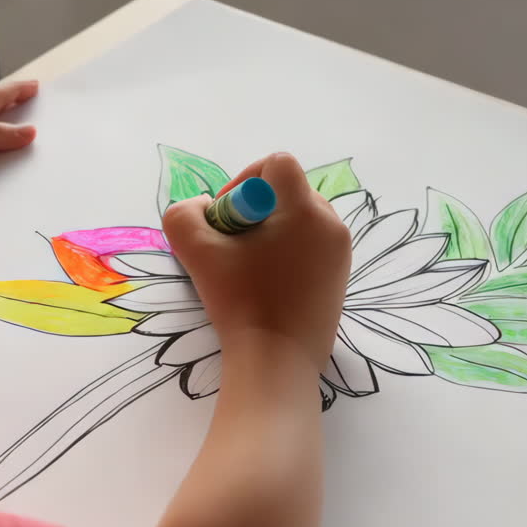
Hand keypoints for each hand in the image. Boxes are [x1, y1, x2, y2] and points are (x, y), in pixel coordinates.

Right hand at [162, 152, 351, 369]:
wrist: (277, 362)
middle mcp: (331, 222)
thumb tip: (206, 206)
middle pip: (286, 191)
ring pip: (298, 219)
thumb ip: (185, 213)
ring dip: (270, 233)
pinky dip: (286, 255)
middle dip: (255, 210)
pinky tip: (268, 286)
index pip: (277, 163)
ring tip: (249, 270)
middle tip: (233, 247)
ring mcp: (341, 251)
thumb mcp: (194, 249)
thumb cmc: (240, 302)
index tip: (227, 219)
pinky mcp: (341, 276)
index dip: (243, 179)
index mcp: (305, 208)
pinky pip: (310, 246)